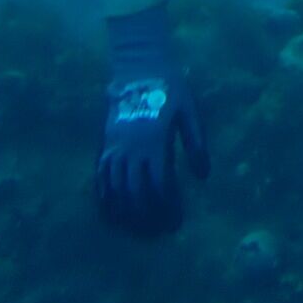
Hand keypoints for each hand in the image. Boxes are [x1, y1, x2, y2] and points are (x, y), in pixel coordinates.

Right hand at [94, 7, 209, 235]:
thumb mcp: (189, 111)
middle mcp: (130, 150)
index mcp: (154, 142)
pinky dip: (105, 200)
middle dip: (146, 218)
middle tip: (158, 233)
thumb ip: (196, 143)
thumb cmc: (169, 89)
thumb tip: (203, 176)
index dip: (167, 209)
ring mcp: (113, 149)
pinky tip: (113, 214)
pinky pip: (100, 179)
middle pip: (134, 195)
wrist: (138, 69)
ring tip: (138, 231)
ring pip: (114, 191)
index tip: (176, 223)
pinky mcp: (104, 147)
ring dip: (126, 215)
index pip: (159, 186)